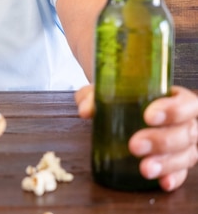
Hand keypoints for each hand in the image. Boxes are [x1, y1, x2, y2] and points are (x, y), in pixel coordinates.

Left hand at [75, 85, 197, 190]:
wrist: (121, 109)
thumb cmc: (121, 97)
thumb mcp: (105, 91)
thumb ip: (93, 95)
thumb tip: (86, 110)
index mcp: (175, 98)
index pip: (185, 103)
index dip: (173, 110)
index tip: (149, 116)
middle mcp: (185, 122)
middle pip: (185, 132)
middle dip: (161, 141)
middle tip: (135, 145)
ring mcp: (184, 144)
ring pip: (186, 154)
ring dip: (166, 163)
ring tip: (145, 169)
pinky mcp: (178, 163)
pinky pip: (182, 172)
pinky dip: (174, 178)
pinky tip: (162, 182)